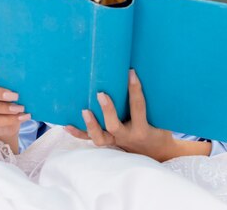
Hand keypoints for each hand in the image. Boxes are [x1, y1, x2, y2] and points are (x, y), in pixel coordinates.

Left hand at [64, 69, 210, 161]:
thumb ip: (151, 102)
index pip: (138, 107)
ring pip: (101, 137)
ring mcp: (116, 142)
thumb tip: (138, 74)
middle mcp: (128, 137)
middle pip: (115, 125)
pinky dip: (79, 133)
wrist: (157, 153)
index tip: (131, 73)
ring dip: (91, 124)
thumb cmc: (159, 130)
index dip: (135, 90)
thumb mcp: (160, 118)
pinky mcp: (109, 143)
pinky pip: (91, 140)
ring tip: (84, 111)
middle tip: (101, 94)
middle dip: (108, 110)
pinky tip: (67, 125)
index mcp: (143, 129)